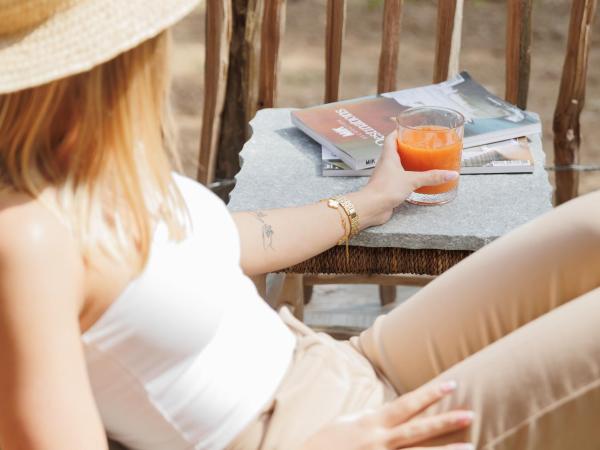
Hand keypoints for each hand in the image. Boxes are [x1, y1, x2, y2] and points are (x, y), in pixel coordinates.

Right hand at [300, 380, 473, 449]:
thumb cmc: (326, 443)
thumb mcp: (349, 422)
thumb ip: (373, 418)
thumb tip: (394, 411)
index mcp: (372, 422)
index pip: (407, 404)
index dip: (430, 393)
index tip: (451, 384)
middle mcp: (379, 441)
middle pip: (418, 430)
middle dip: (445, 421)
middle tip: (470, 414)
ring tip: (470, 447)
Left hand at [358, 131, 458, 225]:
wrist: (372, 207)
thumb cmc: (385, 189)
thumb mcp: (412, 180)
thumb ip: (431, 177)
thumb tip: (450, 174)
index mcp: (388, 156)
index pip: (391, 138)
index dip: (399, 132)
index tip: (409, 128)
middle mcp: (385, 164)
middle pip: (395, 150)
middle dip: (407, 147)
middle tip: (420, 144)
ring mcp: (386, 176)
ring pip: (397, 165)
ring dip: (408, 162)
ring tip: (421, 161)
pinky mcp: (388, 188)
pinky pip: (398, 179)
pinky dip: (407, 177)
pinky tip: (416, 180)